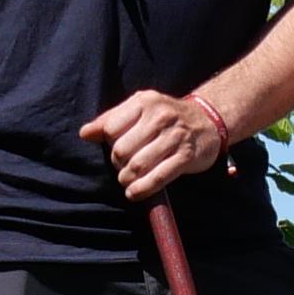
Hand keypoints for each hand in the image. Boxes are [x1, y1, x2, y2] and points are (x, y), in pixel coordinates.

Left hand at [83, 86, 237, 202]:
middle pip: (122, 150)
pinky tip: (134, 192)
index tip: (118, 149)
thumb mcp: (140, 109)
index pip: (111, 129)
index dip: (109, 144)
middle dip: (118, 164)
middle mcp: (160, 117)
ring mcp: (175, 137)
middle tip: (124, 168)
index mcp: (145, 102)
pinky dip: (142, 189)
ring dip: (128, 179)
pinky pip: (158, 177)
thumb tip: (85, 133)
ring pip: (138, 166)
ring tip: (128, 181)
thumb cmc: (166, 117)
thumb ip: (111, 119)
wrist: (207, 121)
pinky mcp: (186, 157)